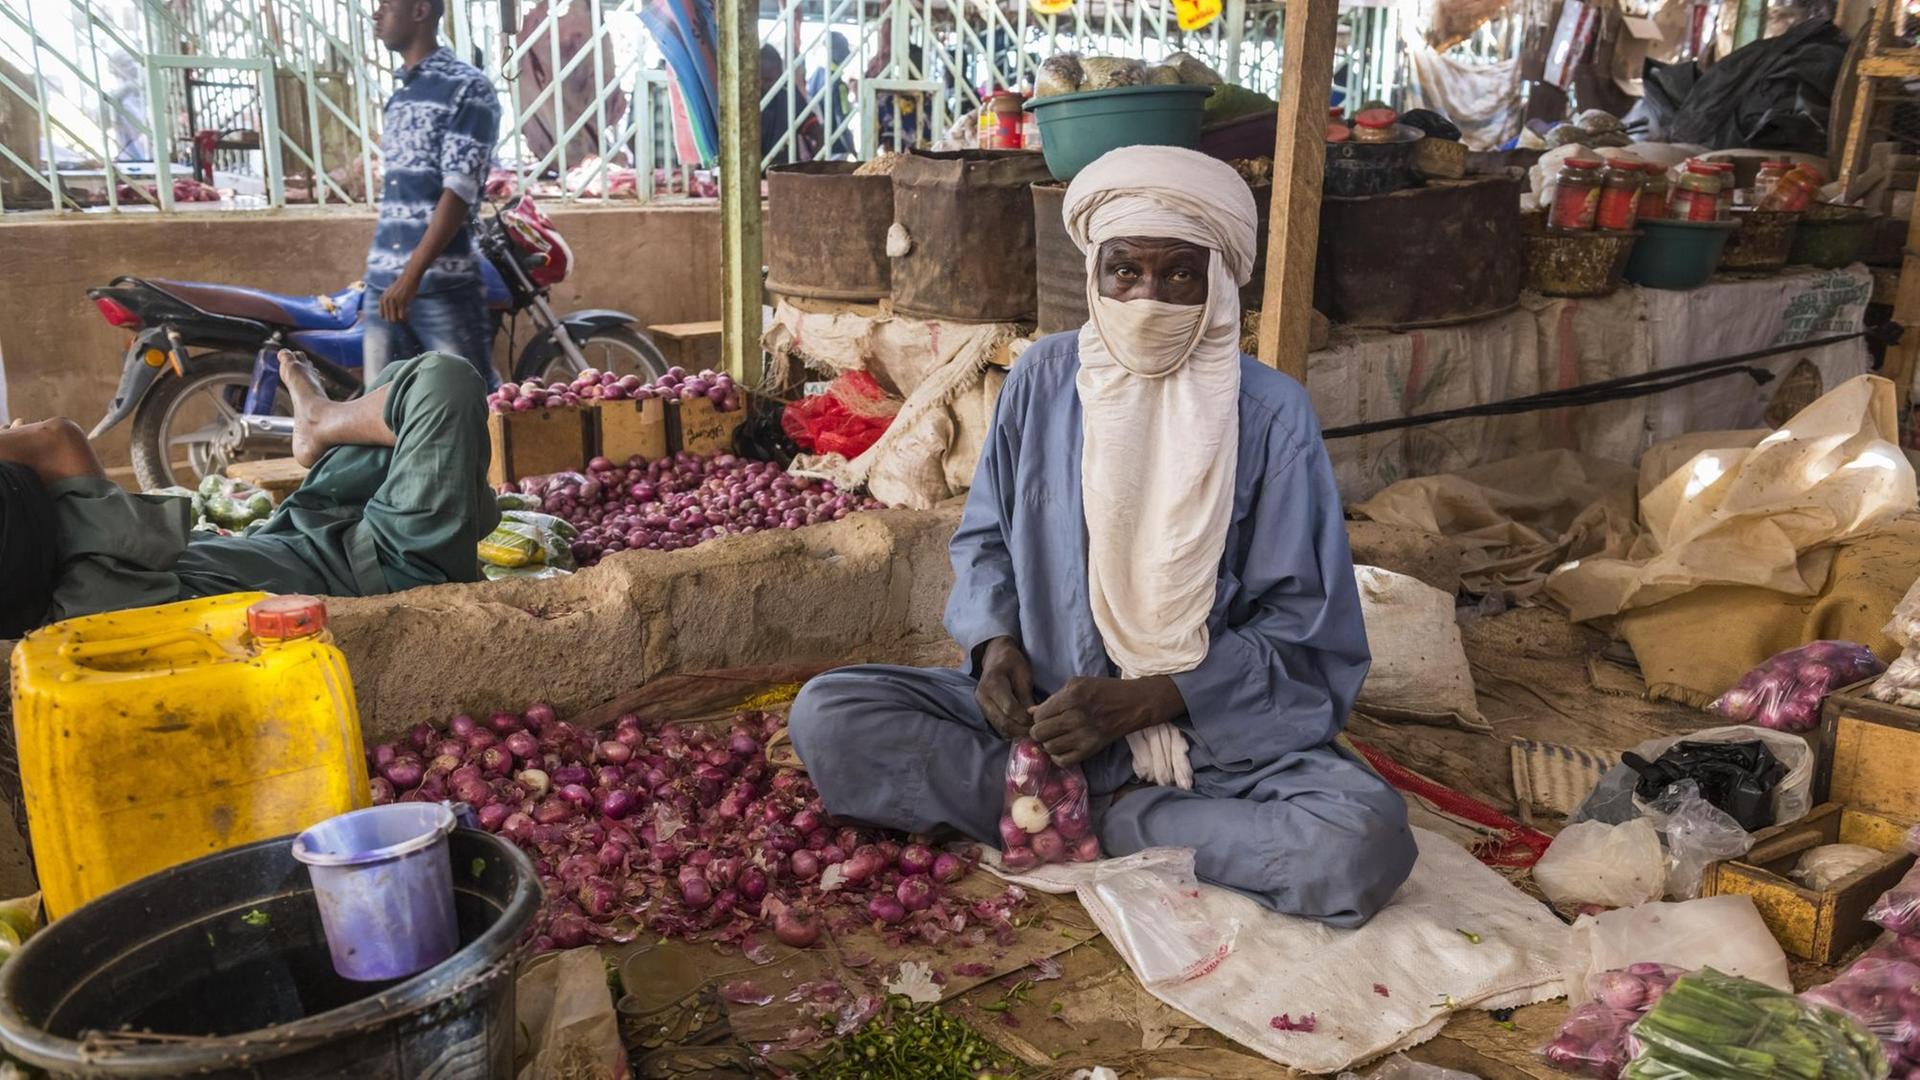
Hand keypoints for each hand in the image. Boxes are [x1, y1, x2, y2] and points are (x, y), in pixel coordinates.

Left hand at [378, 269, 420, 321]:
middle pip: (388, 319)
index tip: (396, 314)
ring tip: (406, 312)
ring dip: (401, 319)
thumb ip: (387, 300)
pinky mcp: (402, 302)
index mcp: (382, 298)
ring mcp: (394, 302)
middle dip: (395, 319)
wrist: (409, 277)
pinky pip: (402, 317)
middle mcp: (386, 300)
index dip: (389, 316)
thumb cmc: (402, 285)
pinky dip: (406, 317)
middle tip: (402, 314)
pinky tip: (409, 309)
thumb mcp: (390, 292)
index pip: (381, 315)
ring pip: (394, 319)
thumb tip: (388, 312)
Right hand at [975, 637, 1034, 739]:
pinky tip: (1023, 729)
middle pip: (1004, 722)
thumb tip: (1033, 717)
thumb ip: (1026, 696)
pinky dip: (1012, 732)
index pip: (1009, 708)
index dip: (1026, 718)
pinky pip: (999, 727)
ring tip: (1032, 730)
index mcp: (992, 683)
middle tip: (1038, 730)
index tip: (1039, 720)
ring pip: (1000, 728)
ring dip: (1018, 733)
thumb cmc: (1011, 662)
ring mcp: (981, 706)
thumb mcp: (1023, 673)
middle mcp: (983, 697)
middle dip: (1023, 729)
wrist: (995, 657)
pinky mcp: (984, 712)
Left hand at [1028, 675, 1185, 767]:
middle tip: (1047, 728)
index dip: (1037, 717)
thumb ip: (1053, 698)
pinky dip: (1058, 756)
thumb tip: (1031, 713)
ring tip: (1056, 737)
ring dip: (1049, 743)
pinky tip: (1063, 747)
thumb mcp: (1077, 684)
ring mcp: (1084, 736)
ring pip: (1049, 748)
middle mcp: (1076, 718)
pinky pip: (1063, 761)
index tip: (1044, 717)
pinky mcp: (1091, 750)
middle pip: (1040, 733)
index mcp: (1071, 698)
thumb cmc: (1103, 690)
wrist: (1133, 704)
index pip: (1039, 715)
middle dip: (1039, 731)